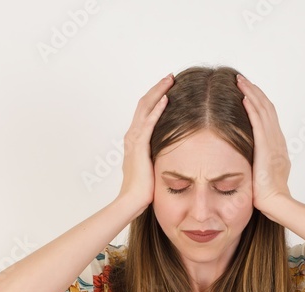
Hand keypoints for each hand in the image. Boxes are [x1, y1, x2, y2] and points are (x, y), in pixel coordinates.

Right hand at [117, 73, 173, 216]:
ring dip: (158, 92)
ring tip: (170, 81)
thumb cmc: (142, 189)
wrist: (131, 201)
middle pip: (144, 104)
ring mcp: (134, 140)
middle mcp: (132, 136)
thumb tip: (173, 152)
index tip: (168, 88)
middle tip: (170, 77)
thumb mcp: (153, 166)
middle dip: (157, 89)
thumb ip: (159, 155)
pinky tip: (166, 99)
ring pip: (145, 108)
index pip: (145, 111)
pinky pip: (148, 123)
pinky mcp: (139, 147)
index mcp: (135, 140)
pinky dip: (157, 109)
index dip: (156, 97)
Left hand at [236, 73, 291, 214]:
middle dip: (254, 92)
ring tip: (240, 81)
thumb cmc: (267, 195)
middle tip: (242, 79)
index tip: (248, 92)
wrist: (276, 202)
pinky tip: (243, 97)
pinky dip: (251, 107)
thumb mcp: (261, 174)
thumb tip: (246, 159)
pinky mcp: (266, 147)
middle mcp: (277, 140)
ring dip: (251, 93)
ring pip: (263, 110)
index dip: (259, 102)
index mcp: (276, 145)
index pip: (268, 117)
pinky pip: (258, 122)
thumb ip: (256, 162)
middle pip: (267, 108)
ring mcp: (273, 142)